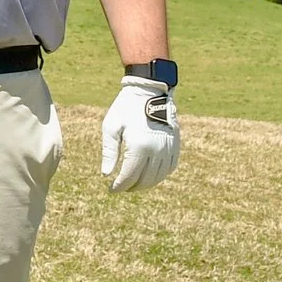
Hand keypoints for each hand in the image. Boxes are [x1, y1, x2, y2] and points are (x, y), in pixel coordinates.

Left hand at [100, 76, 179, 192]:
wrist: (150, 91)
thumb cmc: (125, 108)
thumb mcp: (111, 127)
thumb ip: (109, 152)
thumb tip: (106, 174)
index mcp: (139, 146)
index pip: (130, 176)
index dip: (120, 186)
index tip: (111, 190)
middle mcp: (156, 149)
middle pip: (145, 180)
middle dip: (131, 187)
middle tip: (121, 187)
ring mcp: (168, 148)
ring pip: (159, 176)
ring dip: (146, 184)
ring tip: (133, 184)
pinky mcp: (175, 144)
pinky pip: (170, 167)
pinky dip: (160, 175)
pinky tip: (149, 176)